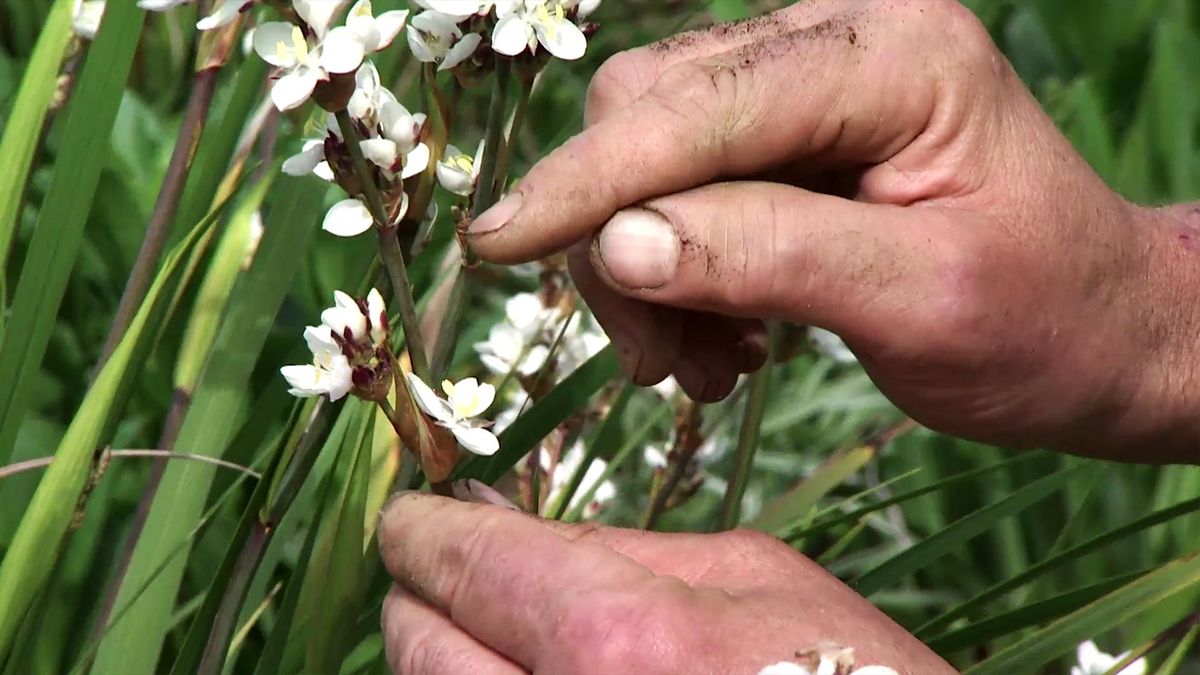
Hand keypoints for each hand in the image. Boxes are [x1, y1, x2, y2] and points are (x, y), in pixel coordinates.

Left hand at [377, 492, 955, 674]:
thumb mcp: (757, 579)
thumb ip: (627, 548)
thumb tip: (519, 531)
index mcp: (619, 640)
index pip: (469, 564)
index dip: (423, 531)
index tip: (411, 518)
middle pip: (420, 647)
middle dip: (419, 599)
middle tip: (436, 572)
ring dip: (439, 658)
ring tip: (477, 626)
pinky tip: (518, 672)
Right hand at [467, 0, 1199, 461]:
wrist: (1101, 332)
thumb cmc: (1043, 322)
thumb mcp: (920, 301)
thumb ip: (771, 256)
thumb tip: (619, 242)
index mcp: (894, 58)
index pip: (696, 105)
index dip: (588, 181)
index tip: (495, 246)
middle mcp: (841, 39)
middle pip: (650, 112)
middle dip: (622, 241)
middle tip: (665, 364)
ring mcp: (812, 81)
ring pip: (650, 151)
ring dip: (647, 267)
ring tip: (704, 366)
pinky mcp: (791, 131)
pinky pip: (681, 181)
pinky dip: (676, 267)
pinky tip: (722, 337)